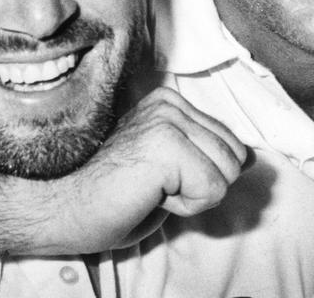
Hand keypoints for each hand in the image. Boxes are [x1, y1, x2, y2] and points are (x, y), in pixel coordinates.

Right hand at [67, 87, 248, 249]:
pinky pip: (212, 189)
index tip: (158, 181)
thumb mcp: (172, 174)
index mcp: (171, 104)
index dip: (202, 177)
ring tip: (149, 190)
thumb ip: (208, 157)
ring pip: (227, 173)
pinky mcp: (166, 142)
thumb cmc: (108, 198)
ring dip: (192, 197)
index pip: (231, 143)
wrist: (61, 209)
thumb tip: (252, 157)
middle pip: (235, 157)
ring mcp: (168, 119)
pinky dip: (186, 206)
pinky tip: (149, 195)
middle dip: (202, 185)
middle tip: (153, 188)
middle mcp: (171, 103)